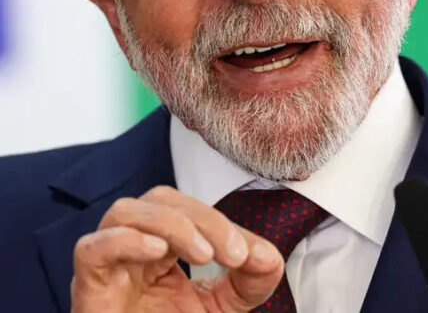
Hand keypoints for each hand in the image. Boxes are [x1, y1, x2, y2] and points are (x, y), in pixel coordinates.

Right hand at [71, 185, 283, 311]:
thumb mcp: (222, 309)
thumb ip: (250, 280)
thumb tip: (267, 255)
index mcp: (159, 247)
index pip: (187, 209)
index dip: (221, 223)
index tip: (252, 255)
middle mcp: (130, 249)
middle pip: (159, 199)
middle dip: (203, 218)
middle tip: (233, 253)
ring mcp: (106, 267)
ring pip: (124, 211)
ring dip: (171, 224)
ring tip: (204, 254)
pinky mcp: (87, 289)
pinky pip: (91, 248)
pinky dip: (126, 240)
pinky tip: (158, 253)